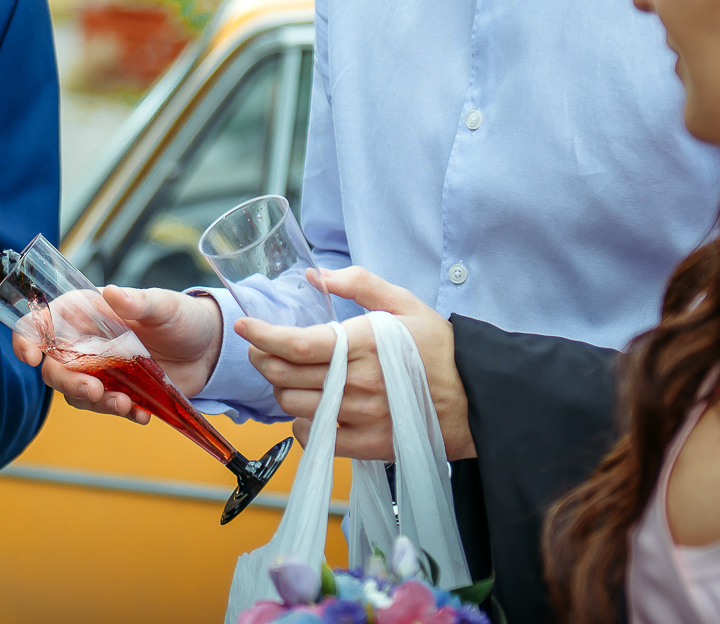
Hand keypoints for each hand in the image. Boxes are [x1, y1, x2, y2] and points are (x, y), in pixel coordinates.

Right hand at [11, 286, 222, 423]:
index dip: (27, 338)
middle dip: (68, 383)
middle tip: (94, 391)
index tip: (31, 356)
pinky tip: (142, 414)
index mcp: (85, 312)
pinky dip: (121, 413)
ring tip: (126, 404)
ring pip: (76, 393)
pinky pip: (106, 407)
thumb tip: (112, 293)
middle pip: (54, 367)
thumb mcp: (164, 305)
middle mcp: (85, 342)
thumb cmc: (181, 316)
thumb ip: (138, 301)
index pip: (42, 322)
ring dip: (96, 403)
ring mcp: (99, 370)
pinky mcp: (116, 391)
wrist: (209, 349)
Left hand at [239, 267, 474, 461]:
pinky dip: (301, 424)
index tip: (244, 327)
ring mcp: (362, 416)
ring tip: (287, 377)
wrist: (475, 399)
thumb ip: (359, 283)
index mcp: (365, 343)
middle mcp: (359, 381)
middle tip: (262, 350)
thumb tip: (314, 275)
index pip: (298, 343)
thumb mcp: (405, 302)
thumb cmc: (439, 349)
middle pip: (287, 376)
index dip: (263, 336)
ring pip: (295, 406)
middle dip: (264, 360)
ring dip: (281, 389)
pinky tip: (308, 410)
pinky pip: (316, 438)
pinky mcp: (368, 444)